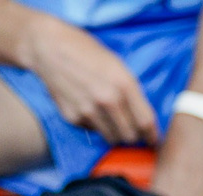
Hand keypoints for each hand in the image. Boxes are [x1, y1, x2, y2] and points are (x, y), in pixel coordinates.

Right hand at [19, 12, 156, 144]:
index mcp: (124, 84)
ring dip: (115, 134)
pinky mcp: (73, 117)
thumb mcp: (117, 65)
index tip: (153, 140)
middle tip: (131, 130)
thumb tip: (143, 118)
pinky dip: (95, 125)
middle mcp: (108, 100)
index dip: (152, 135)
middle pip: (129, 136)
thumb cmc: (86, 52)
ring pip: (112, 138)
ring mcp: (89, 111)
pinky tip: (89, 109)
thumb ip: (131, 91)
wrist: (49, 48)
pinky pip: (92, 131)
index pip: (145, 122)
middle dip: (133, 136)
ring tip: (111, 120)